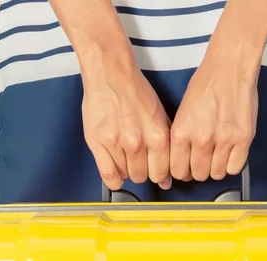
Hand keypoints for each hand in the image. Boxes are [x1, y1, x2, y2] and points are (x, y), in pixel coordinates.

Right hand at [82, 64, 171, 190]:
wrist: (111, 74)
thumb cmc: (135, 92)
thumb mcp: (160, 116)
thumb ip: (166, 147)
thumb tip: (168, 179)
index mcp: (158, 136)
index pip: (161, 173)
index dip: (158, 174)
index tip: (154, 170)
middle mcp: (138, 142)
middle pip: (143, 177)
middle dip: (142, 172)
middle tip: (138, 161)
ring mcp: (116, 143)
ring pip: (125, 175)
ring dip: (126, 170)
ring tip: (124, 156)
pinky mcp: (98, 143)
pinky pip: (107, 174)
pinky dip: (112, 179)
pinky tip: (115, 173)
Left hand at [170, 56, 258, 181]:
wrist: (230, 68)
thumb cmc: (206, 85)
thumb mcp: (182, 113)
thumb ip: (182, 139)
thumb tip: (183, 162)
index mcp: (181, 132)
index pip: (177, 170)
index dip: (182, 171)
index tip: (186, 168)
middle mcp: (202, 139)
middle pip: (198, 175)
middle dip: (199, 170)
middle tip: (203, 160)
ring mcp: (224, 140)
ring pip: (217, 174)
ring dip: (216, 168)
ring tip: (217, 155)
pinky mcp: (243, 139)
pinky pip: (235, 168)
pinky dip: (232, 164)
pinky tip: (230, 153)